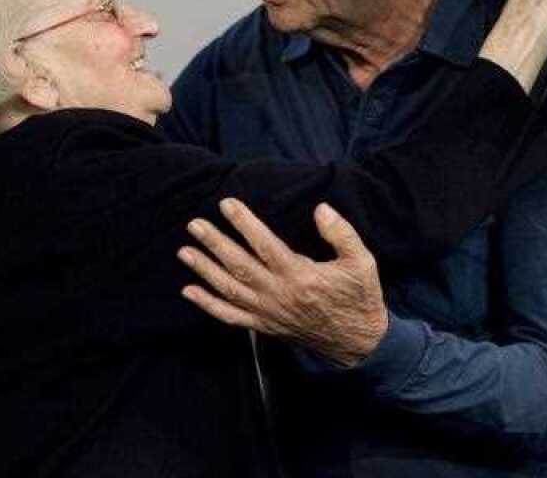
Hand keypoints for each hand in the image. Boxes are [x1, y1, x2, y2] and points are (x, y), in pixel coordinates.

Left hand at [177, 198, 387, 367]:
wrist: (357, 341)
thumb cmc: (359, 296)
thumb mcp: (361, 261)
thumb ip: (341, 233)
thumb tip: (320, 208)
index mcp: (300, 276)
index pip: (265, 245)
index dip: (244, 223)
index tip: (226, 204)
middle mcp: (278, 294)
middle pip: (239, 266)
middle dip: (214, 243)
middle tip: (194, 224)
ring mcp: (268, 312)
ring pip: (229, 289)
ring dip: (205, 270)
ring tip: (185, 251)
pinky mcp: (264, 326)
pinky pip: (231, 317)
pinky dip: (208, 305)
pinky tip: (189, 291)